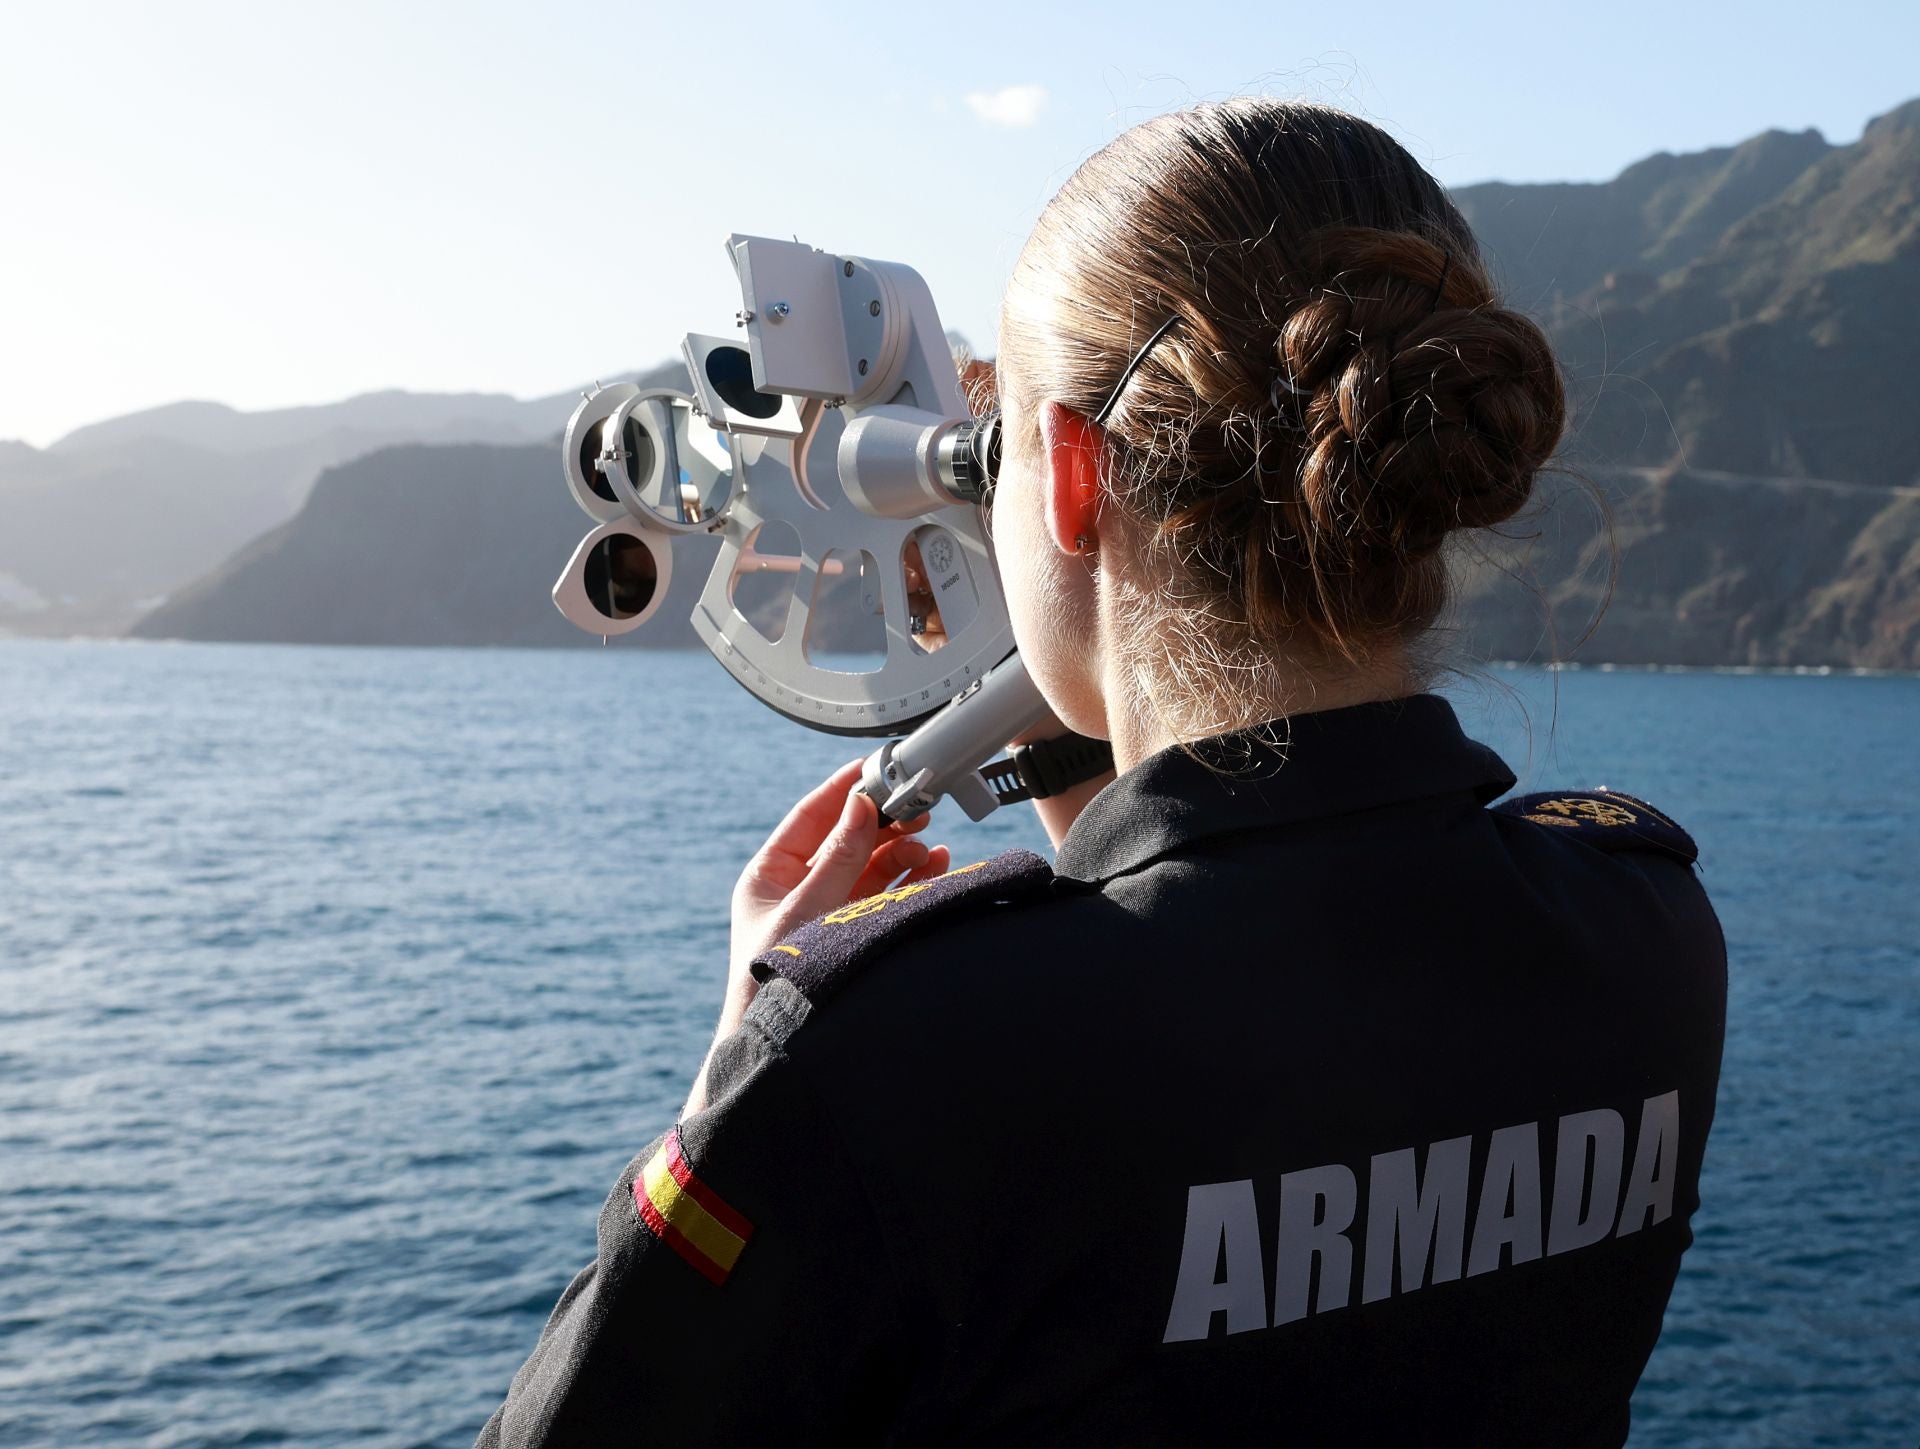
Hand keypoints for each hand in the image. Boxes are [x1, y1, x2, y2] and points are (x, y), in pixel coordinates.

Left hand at [686, 760, 948, 1114]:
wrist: (786, 1047)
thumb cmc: (774, 983)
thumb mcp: (806, 909)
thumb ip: (838, 857)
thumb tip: (859, 804)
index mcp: (770, 876)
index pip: (810, 817)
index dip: (843, 789)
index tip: (875, 766)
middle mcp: (799, 889)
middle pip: (848, 838)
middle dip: (884, 821)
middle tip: (918, 805)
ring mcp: (829, 910)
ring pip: (872, 864)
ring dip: (902, 850)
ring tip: (928, 845)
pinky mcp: (855, 931)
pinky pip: (887, 893)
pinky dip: (911, 878)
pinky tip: (935, 865)